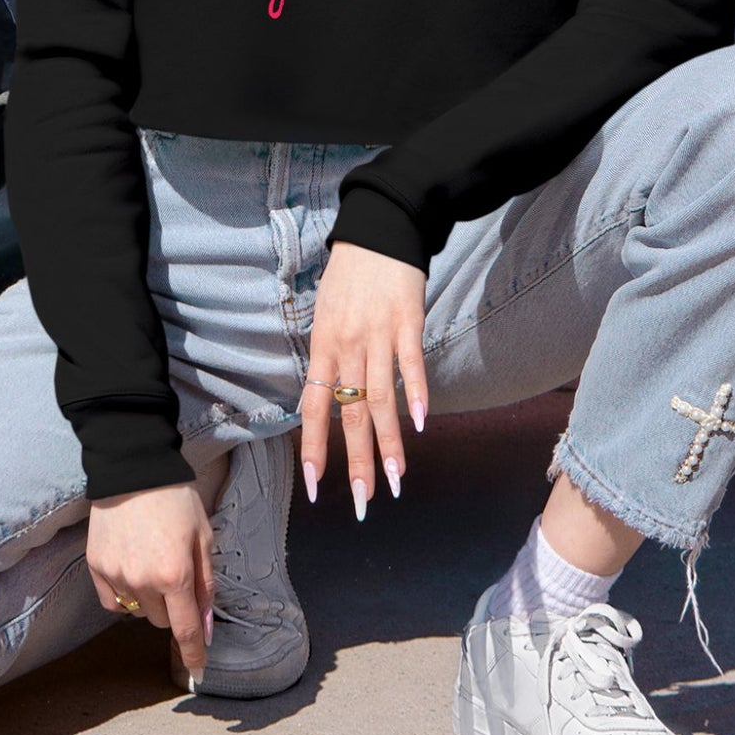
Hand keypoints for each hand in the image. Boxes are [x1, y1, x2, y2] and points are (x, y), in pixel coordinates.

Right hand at [85, 481, 214, 680]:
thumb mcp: (203, 537)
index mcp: (176, 575)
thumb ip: (205, 584)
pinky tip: (131, 568)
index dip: (193, 653)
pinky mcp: (96, 567)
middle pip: (161, 620)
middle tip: (176, 575)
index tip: (197, 669)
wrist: (134, 468)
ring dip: (149, 598)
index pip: (185, 630)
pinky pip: (113, 602)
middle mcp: (143, 582)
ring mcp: (116, 576)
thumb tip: (204, 626)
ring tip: (152, 561)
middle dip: (173, 607)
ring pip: (138, 611)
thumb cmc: (176, 499)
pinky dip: (124, 594)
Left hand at [299, 238, 429, 518]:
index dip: (314, 449)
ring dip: (389, 445)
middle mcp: (347, 346)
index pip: (313, 407)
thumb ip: (329, 357)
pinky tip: (421, 424)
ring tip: (397, 481)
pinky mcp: (408, 322)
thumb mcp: (325, 315)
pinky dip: (416, 394)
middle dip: (356, 464)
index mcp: (323, 346)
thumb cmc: (349, 277)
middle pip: (350, 415)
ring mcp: (378, 335)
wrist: (377, 231)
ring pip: (381, 399)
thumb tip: (328, 398)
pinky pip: (410, 364)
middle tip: (363, 503)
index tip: (314, 488)